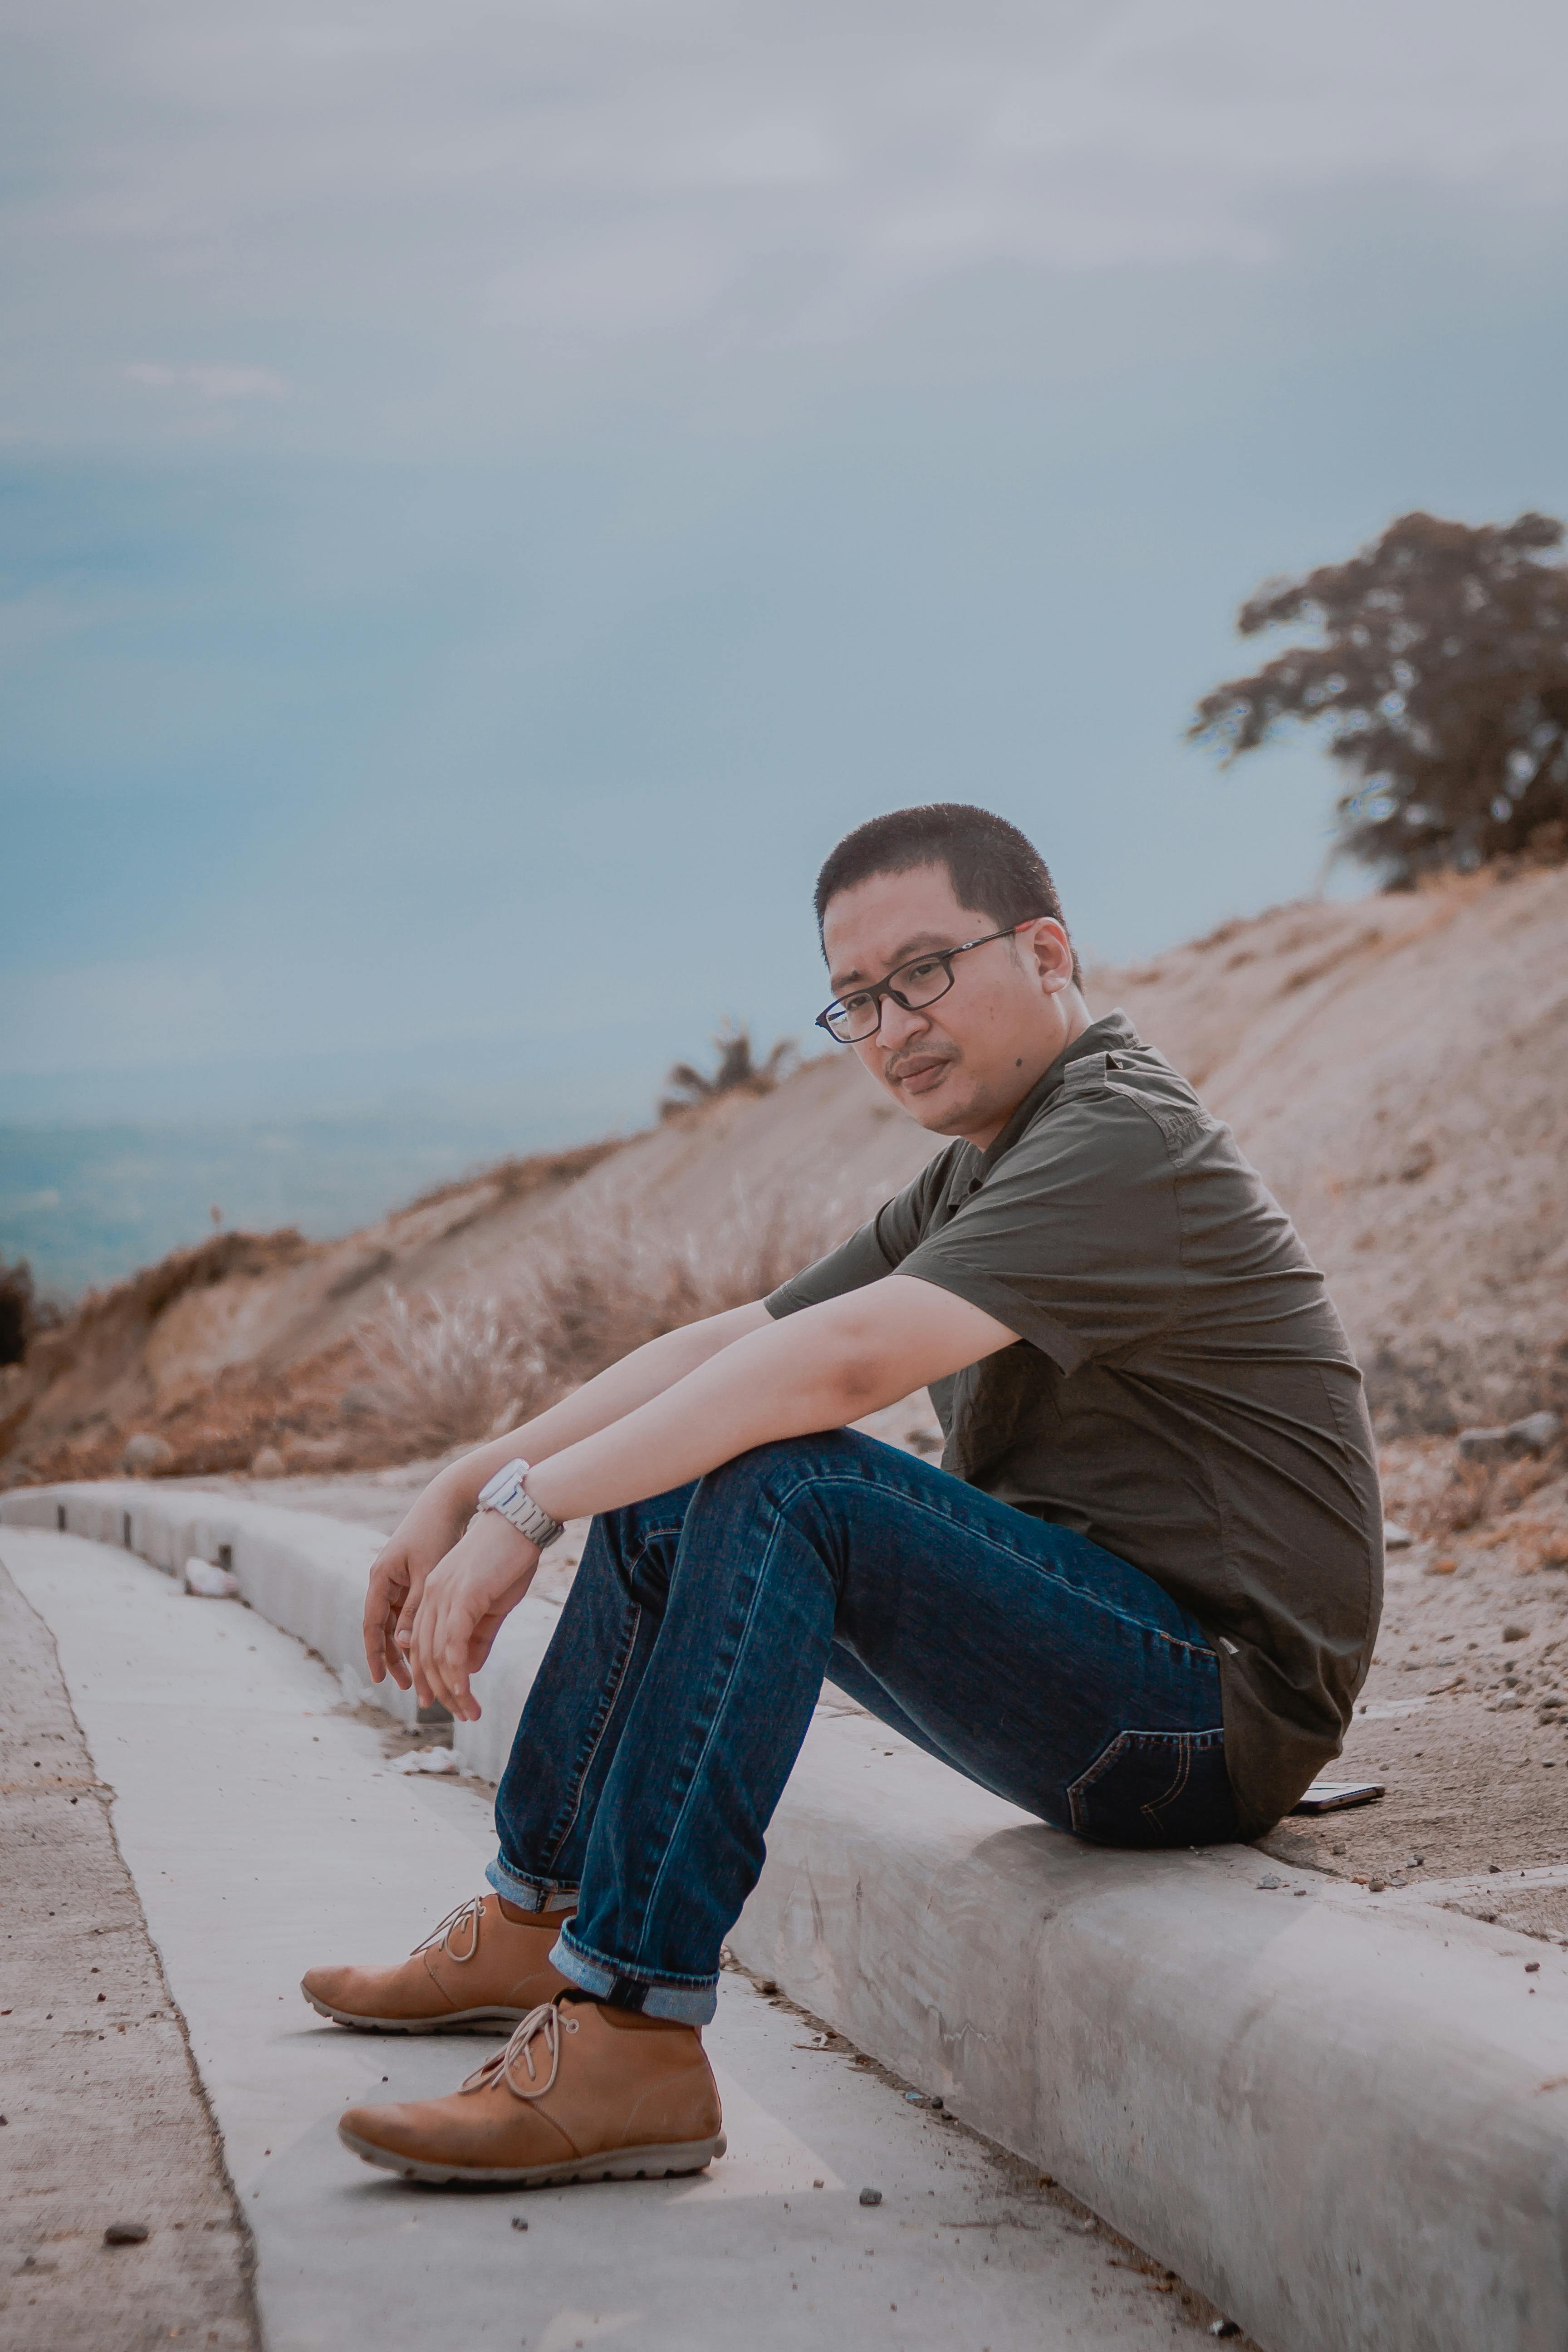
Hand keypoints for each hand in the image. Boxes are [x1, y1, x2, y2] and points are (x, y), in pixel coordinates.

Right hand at [361, 1472, 475, 1688]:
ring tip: (421, 1672)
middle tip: (407, 1685)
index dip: (375, 1655)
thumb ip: (414, 1608)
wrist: (449, 1502)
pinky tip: (431, 1645)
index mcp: (381, 1578)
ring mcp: (397, 1578)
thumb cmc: (438, 1534)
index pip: (371, 1625)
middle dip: (393, 1657)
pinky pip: (409, 1609)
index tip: (379, 1681)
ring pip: (397, 1621)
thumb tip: (402, 1644)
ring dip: (406, 1645)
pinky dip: (417, 1628)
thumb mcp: (426, 1575)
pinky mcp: (411, 1576)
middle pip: (382, 1628)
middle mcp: (384, 1580)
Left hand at [405, 1510, 539, 1721]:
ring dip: (452, 1689)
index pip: (422, 1644)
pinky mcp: (462, 1597)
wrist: (523, 1518)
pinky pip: (452, 1645)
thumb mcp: (494, 1601)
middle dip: (440, 1690)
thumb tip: (470, 1668)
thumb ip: (479, 1634)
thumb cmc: (511, 1556)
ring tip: (468, 1712)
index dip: (430, 1676)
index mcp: (434, 1594)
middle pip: (424, 1655)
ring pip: (436, 1655)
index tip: (446, 1701)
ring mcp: (443, 1596)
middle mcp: (431, 1596)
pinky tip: (464, 1692)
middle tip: (461, 1715)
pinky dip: (456, 1673)